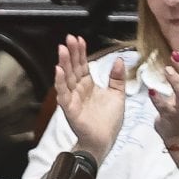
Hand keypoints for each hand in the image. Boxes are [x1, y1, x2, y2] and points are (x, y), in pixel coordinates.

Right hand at [53, 34, 125, 164]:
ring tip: (62, 49)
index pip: (82, 65)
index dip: (80, 52)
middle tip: (69, 38)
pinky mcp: (70, 109)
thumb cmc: (109, 121)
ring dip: (63, 63)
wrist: (106, 140)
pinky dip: (60, 82)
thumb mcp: (118, 95)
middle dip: (71, 53)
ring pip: (66, 78)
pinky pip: (63, 94)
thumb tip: (119, 59)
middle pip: (73, 68)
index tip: (79, 39)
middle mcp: (78, 90)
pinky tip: (59, 70)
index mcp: (88, 85)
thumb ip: (117, 78)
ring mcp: (72, 99)